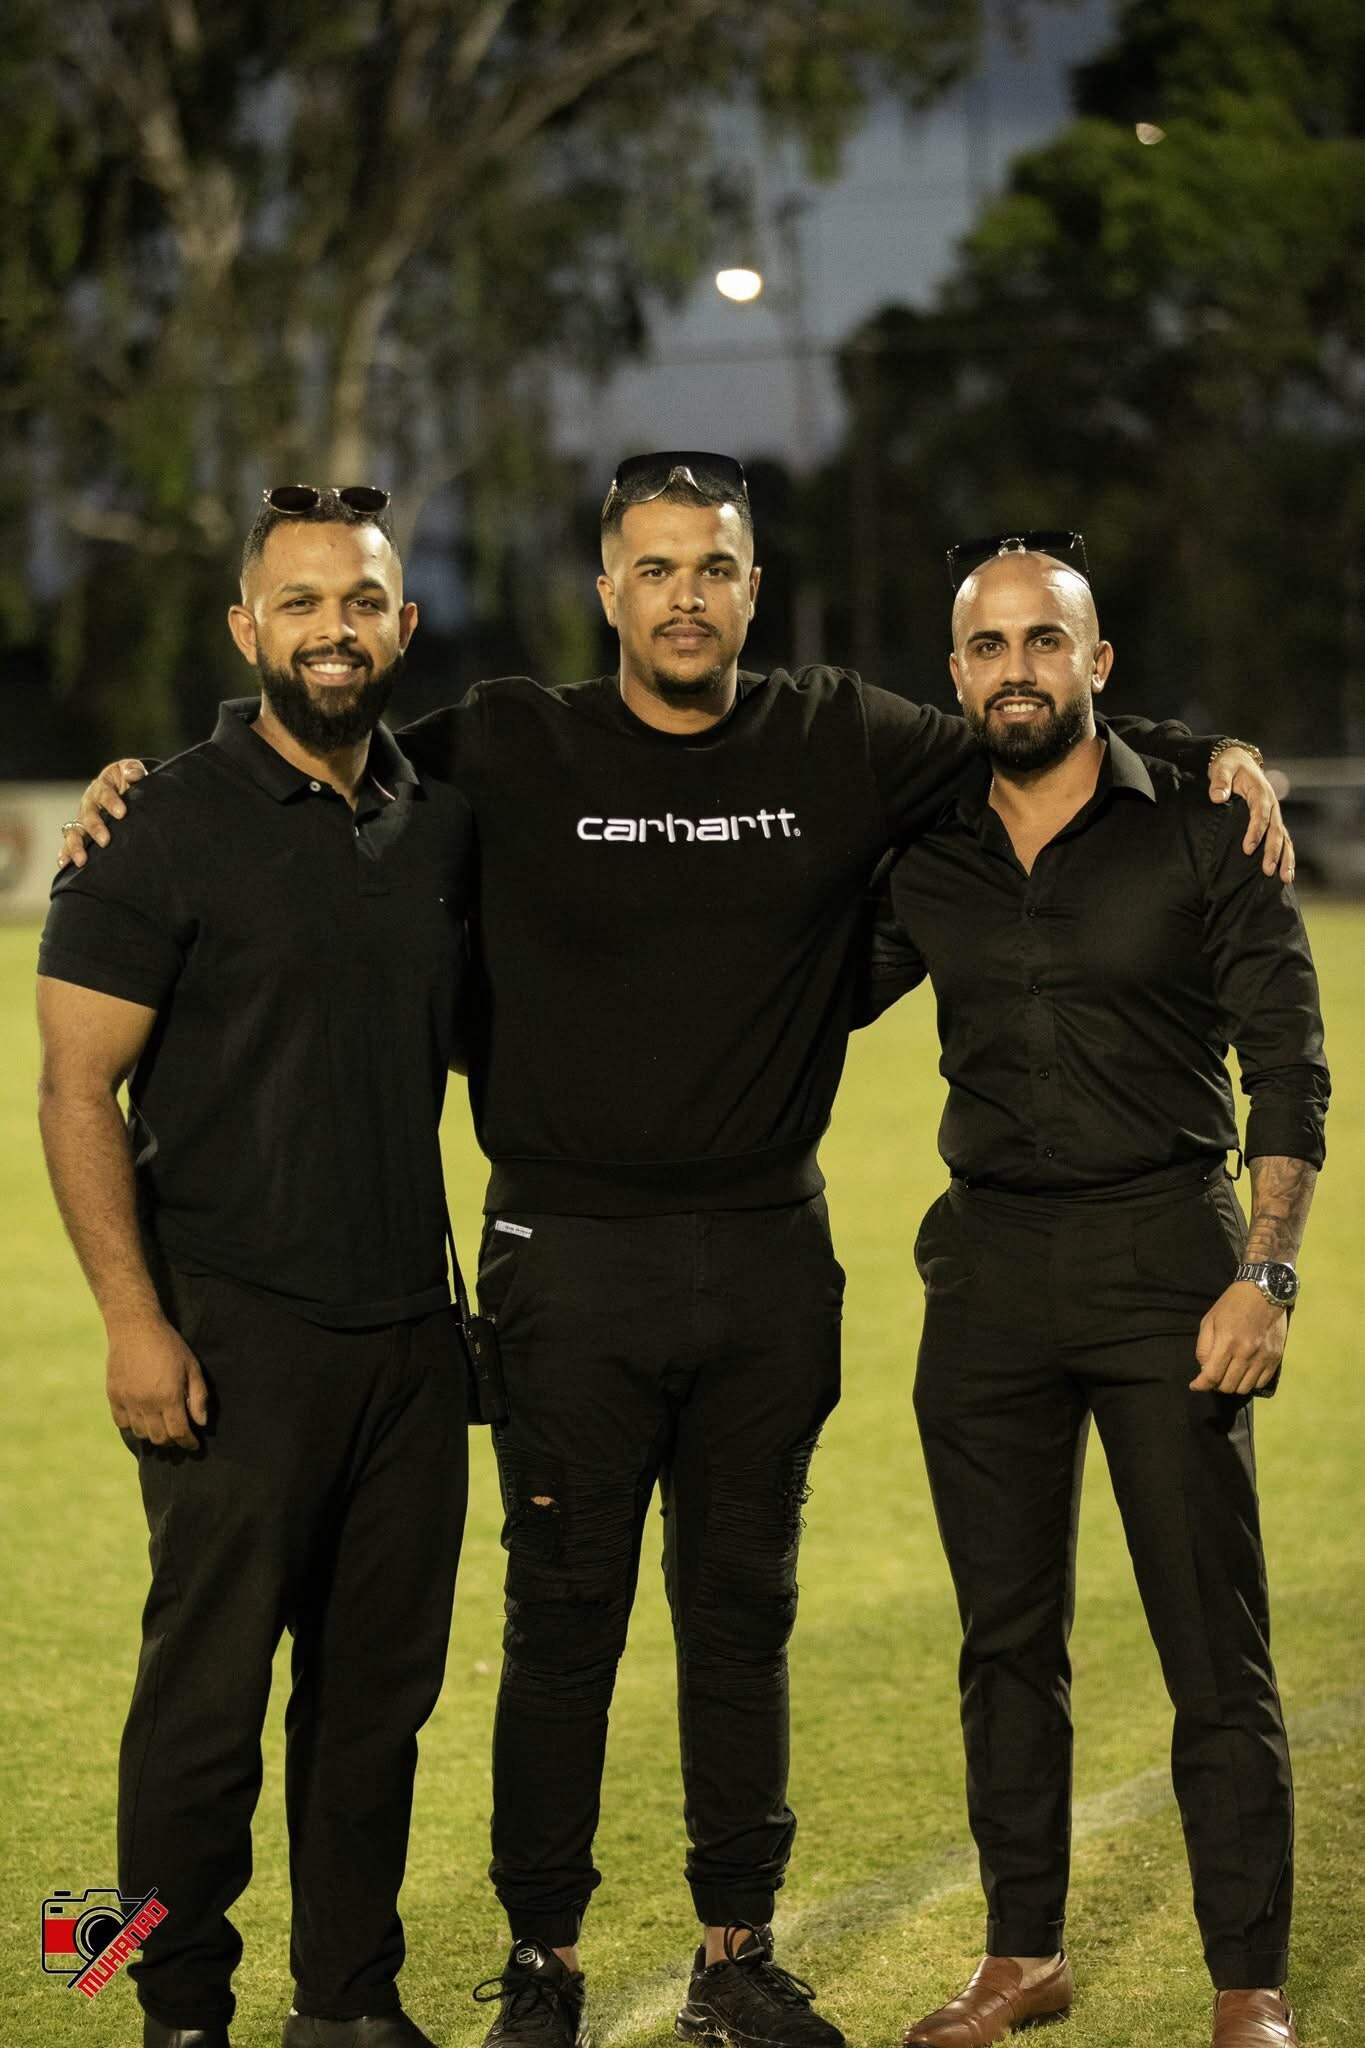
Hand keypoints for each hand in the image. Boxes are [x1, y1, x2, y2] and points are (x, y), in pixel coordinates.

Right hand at [57, 759, 148, 869]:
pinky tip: (64, 864)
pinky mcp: (80, 832)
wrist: (120, 788)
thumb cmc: (127, 781)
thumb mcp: (130, 772)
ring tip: (82, 860)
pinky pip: (69, 842)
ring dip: (76, 845)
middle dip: (96, 828)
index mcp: (102, 787)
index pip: (105, 793)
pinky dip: (65, 853)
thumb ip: (133, 771)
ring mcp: (83, 818)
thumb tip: (134, 776)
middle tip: (106, 841)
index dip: (112, 802)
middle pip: (88, 815)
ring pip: (75, 831)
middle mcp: (89, 803)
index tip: (122, 813)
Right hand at [107, 1314, 209, 1449]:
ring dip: (153, 1435)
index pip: (179, 1432)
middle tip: (180, 1438)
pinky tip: (142, 1419)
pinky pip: (122, 1423)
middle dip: (173, 1442)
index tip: (194, 1445)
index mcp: (169, 1396)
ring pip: (140, 1433)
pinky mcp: (113, 1396)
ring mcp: (127, 1401)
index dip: (188, 1443)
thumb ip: (198, 1396)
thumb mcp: (192, 1367)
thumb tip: (201, 1423)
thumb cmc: (169, 1345)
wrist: (135, 1327)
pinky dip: (133, 1426)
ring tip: (162, 1428)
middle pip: (159, 1438)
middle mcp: (146, 1403)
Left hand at [1190, 1281, 1286, 1395]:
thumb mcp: (1209, 1321)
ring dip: (1233, 1385)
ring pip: (1245, 1388)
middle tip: (1213, 1376)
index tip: (1195, 1385)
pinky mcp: (1276, 1358)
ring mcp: (1263, 1357)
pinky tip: (1244, 1372)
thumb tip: (1204, 1370)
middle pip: (1228, 1386)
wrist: (1264, 1292)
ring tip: (1229, 1374)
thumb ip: (1204, 1347)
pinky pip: (1261, 1382)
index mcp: (1227, 1342)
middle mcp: (1246, 1353)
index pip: (1212, 1376)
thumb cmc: (1232, 1305)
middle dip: (1216, 1385)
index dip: (1201, 1385)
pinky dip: (1250, 1382)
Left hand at [1209, 749, 1293, 881]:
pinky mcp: (1272, 821)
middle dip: (1273, 851)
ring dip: (1285, 858)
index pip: (1260, 814)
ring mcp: (1274, 814)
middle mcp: (1271, 804)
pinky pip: (1282, 840)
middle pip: (1276, 830)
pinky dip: (1286, 856)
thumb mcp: (1222, 768)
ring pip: (1284, 838)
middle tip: (1268, 871)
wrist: (1239, 762)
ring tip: (1285, 878)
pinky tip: (1286, 873)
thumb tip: (1218, 797)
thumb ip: (1220, 781)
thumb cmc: (1229, 766)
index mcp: (1260, 792)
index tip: (1247, 848)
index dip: (1256, 831)